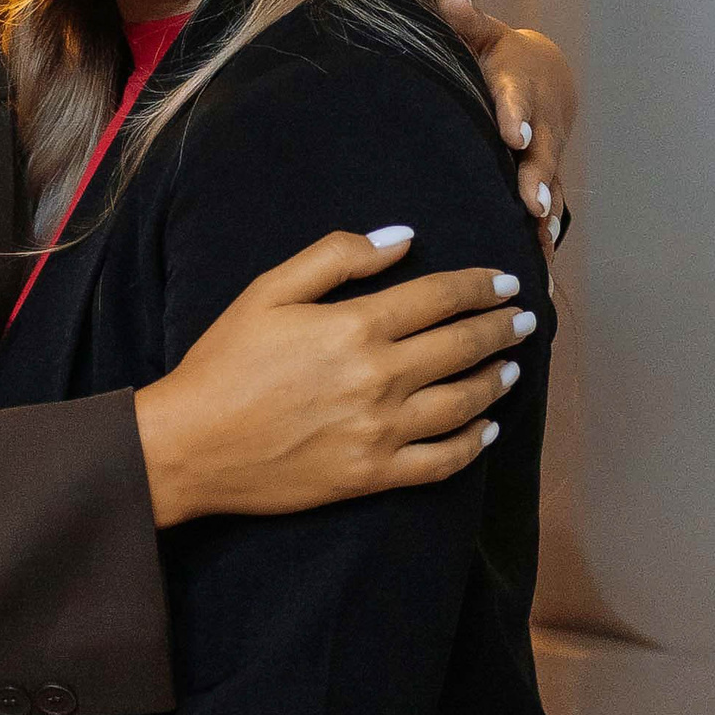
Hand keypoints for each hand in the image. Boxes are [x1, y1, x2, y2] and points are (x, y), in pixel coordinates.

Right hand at [133, 231, 534, 525]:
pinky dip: (474, 443)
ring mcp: (381, 432)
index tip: (504, 280)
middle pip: (462, 346)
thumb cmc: (222, 363)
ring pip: (464, 402)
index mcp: (355, 327)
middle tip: (524, 318)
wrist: (189, 446)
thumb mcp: (268, 291)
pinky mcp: (373, 476)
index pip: (440, 297)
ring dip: (496, 380)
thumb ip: (337, 258)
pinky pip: (442, 462)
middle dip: (501, 327)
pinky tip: (486, 427)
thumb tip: (402, 238)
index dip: (479, 286)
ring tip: (511, 366)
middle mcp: (379, 378)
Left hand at [441, 0, 573, 251]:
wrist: (546, 78)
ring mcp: (544, 158)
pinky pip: (546, 213)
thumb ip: (468, 22)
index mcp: (518, 88)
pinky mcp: (543, 181)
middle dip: (536, 177)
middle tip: (531, 202)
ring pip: (547, 187)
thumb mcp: (485, 35)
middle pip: (540, 153)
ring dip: (544, 214)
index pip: (516, 101)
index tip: (512, 134)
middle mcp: (537, 127)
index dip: (515, 116)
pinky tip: (542, 273)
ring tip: (538, 240)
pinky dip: (545, 241)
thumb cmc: (501, 57)